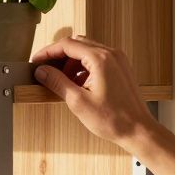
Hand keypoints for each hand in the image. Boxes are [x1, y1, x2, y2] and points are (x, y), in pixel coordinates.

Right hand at [31, 36, 160, 153]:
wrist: (138, 130)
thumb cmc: (113, 119)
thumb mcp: (78, 101)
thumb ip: (57, 82)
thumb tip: (41, 71)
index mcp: (100, 59)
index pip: (67, 45)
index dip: (48, 52)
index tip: (36, 61)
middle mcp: (111, 54)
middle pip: (76, 44)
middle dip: (58, 56)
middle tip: (45, 69)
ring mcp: (118, 60)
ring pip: (86, 50)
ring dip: (70, 62)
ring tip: (60, 79)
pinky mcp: (120, 67)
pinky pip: (97, 59)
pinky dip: (83, 66)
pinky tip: (76, 82)